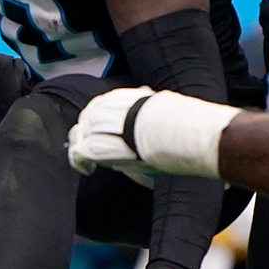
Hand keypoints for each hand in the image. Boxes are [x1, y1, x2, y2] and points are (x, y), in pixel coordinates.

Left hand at [68, 88, 240, 179]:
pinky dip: (79, 160)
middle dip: (84, 131)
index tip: (98, 129)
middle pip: (89, 115)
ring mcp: (109, 124)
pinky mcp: (104, 143)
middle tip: (85, 148)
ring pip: (82, 132)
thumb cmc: (189, 128)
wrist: (188, 134)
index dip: (97, 116)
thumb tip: (160, 108)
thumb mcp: (172, 112)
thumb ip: (158, 113)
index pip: (105, 102)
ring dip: (81, 147)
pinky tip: (86, 170)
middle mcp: (119, 107)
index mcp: (135, 98)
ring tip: (86, 162)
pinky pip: (82, 150)